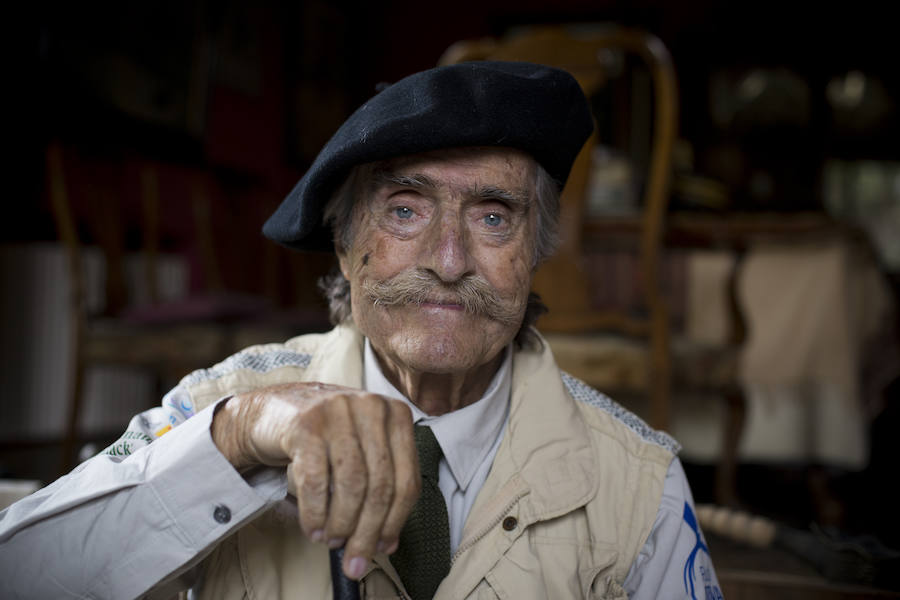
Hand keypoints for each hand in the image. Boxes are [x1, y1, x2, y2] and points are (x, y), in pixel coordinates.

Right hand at [211, 382, 419, 579]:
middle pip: (380, 485)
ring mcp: (339, 412)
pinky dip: (316, 513)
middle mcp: (372, 407)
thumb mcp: (363, 450)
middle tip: (355, 559)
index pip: (407, 479)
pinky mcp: (306, 424)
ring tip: (332, 541)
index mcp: (396, 415)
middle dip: (367, 532)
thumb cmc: (327, 435)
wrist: (278, 410)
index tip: (382, 548)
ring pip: (352, 484)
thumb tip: (387, 543)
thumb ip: (381, 488)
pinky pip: (316, 481)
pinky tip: (314, 528)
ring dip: (342, 524)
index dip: (395, 522)